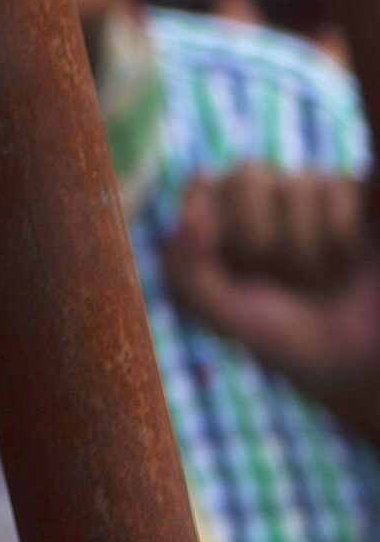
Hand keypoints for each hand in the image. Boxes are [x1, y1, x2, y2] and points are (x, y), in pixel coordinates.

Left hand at [164, 166, 379, 442]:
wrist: (356, 364)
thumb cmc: (283, 337)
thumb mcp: (220, 313)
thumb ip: (185, 265)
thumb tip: (193, 185)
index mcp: (218, 215)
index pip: (202, 186)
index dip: (216, 230)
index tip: (234, 273)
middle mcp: (263, 195)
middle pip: (246, 177)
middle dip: (259, 240)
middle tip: (280, 280)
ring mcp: (312, 192)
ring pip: (294, 187)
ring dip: (305, 249)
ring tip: (319, 279)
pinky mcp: (355, 196)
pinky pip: (338, 191)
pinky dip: (340, 234)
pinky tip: (349, 259)